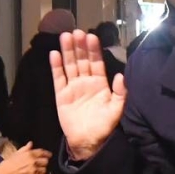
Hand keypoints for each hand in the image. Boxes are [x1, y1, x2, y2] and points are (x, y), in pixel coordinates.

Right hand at [0, 143, 50, 173]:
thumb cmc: (8, 164)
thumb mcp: (16, 153)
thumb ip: (25, 148)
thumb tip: (31, 143)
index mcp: (29, 154)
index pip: (42, 152)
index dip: (47, 153)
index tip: (49, 155)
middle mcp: (33, 162)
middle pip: (46, 161)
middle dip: (44, 162)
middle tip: (41, 164)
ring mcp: (34, 171)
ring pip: (44, 169)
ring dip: (42, 170)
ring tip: (37, 170)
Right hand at [51, 30, 125, 160]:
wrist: (88, 142)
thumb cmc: (104, 126)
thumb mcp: (116, 109)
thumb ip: (120, 92)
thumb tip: (119, 76)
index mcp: (100, 84)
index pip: (96, 63)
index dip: (94, 50)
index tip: (91, 36)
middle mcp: (85, 82)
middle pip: (82, 60)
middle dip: (79, 46)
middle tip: (76, 31)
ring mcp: (73, 88)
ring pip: (70, 65)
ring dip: (68, 51)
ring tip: (65, 37)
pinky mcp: (61, 95)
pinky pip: (58, 78)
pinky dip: (56, 67)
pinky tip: (54, 54)